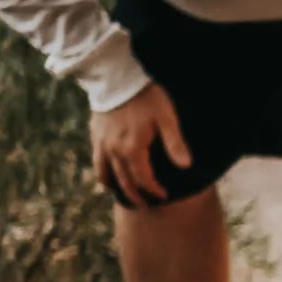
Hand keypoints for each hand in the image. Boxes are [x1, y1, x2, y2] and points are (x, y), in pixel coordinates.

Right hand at [91, 81, 190, 204]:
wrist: (117, 77)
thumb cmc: (146, 96)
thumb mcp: (166, 117)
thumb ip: (175, 143)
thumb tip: (186, 166)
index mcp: (133, 149)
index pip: (144, 178)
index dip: (154, 190)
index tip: (163, 195)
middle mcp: (115, 151)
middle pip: (125, 181)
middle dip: (136, 195)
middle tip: (145, 204)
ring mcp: (102, 144)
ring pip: (106, 174)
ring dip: (117, 187)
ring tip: (124, 195)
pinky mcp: (95, 135)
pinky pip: (97, 162)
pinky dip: (103, 174)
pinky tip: (107, 176)